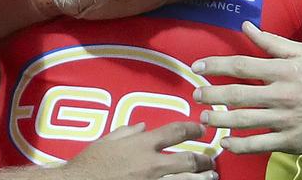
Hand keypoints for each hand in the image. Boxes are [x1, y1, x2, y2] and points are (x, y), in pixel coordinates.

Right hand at [60, 122, 216, 179]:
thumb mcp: (106, 141)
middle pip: (188, 160)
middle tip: (210, 159)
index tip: (201, 128)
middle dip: (203, 159)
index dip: (192, 128)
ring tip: (211, 177)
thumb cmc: (90, 163)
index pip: (174, 132)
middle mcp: (151, 164)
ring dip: (201, 178)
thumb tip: (141, 126)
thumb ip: (127, 132)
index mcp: (141, 144)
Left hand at [191, 22, 301, 154]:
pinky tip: (226, 143)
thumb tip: (246, 26)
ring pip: (245, 120)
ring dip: (220, 120)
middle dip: (212, 94)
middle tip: (195, 94)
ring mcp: (286, 119)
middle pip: (238, 94)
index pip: (242, 64)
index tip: (197, 66)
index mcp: (284, 70)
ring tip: (204, 118)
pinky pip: (260, 144)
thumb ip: (271, 42)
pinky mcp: (292, 140)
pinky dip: (240, 145)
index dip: (216, 65)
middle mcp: (282, 94)